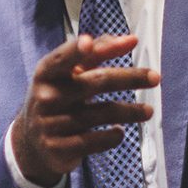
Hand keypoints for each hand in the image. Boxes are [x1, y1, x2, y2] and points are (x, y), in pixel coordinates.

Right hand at [10, 34, 159, 187]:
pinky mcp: (58, 148)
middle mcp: (46, 96)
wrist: (32, 142)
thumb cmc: (58, 97)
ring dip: (130, 112)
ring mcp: (50, 123)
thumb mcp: (69, 74)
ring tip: (148, 111)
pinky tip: (119, 132)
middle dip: (128, 78)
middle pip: (95, 83)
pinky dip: (112, 136)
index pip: (62, 58)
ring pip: (101, 113)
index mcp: (46, 73)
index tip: (88, 42)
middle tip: (154, 77)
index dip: (75, 50)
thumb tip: (129, 40)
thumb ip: (96, 54)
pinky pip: (94, 141)